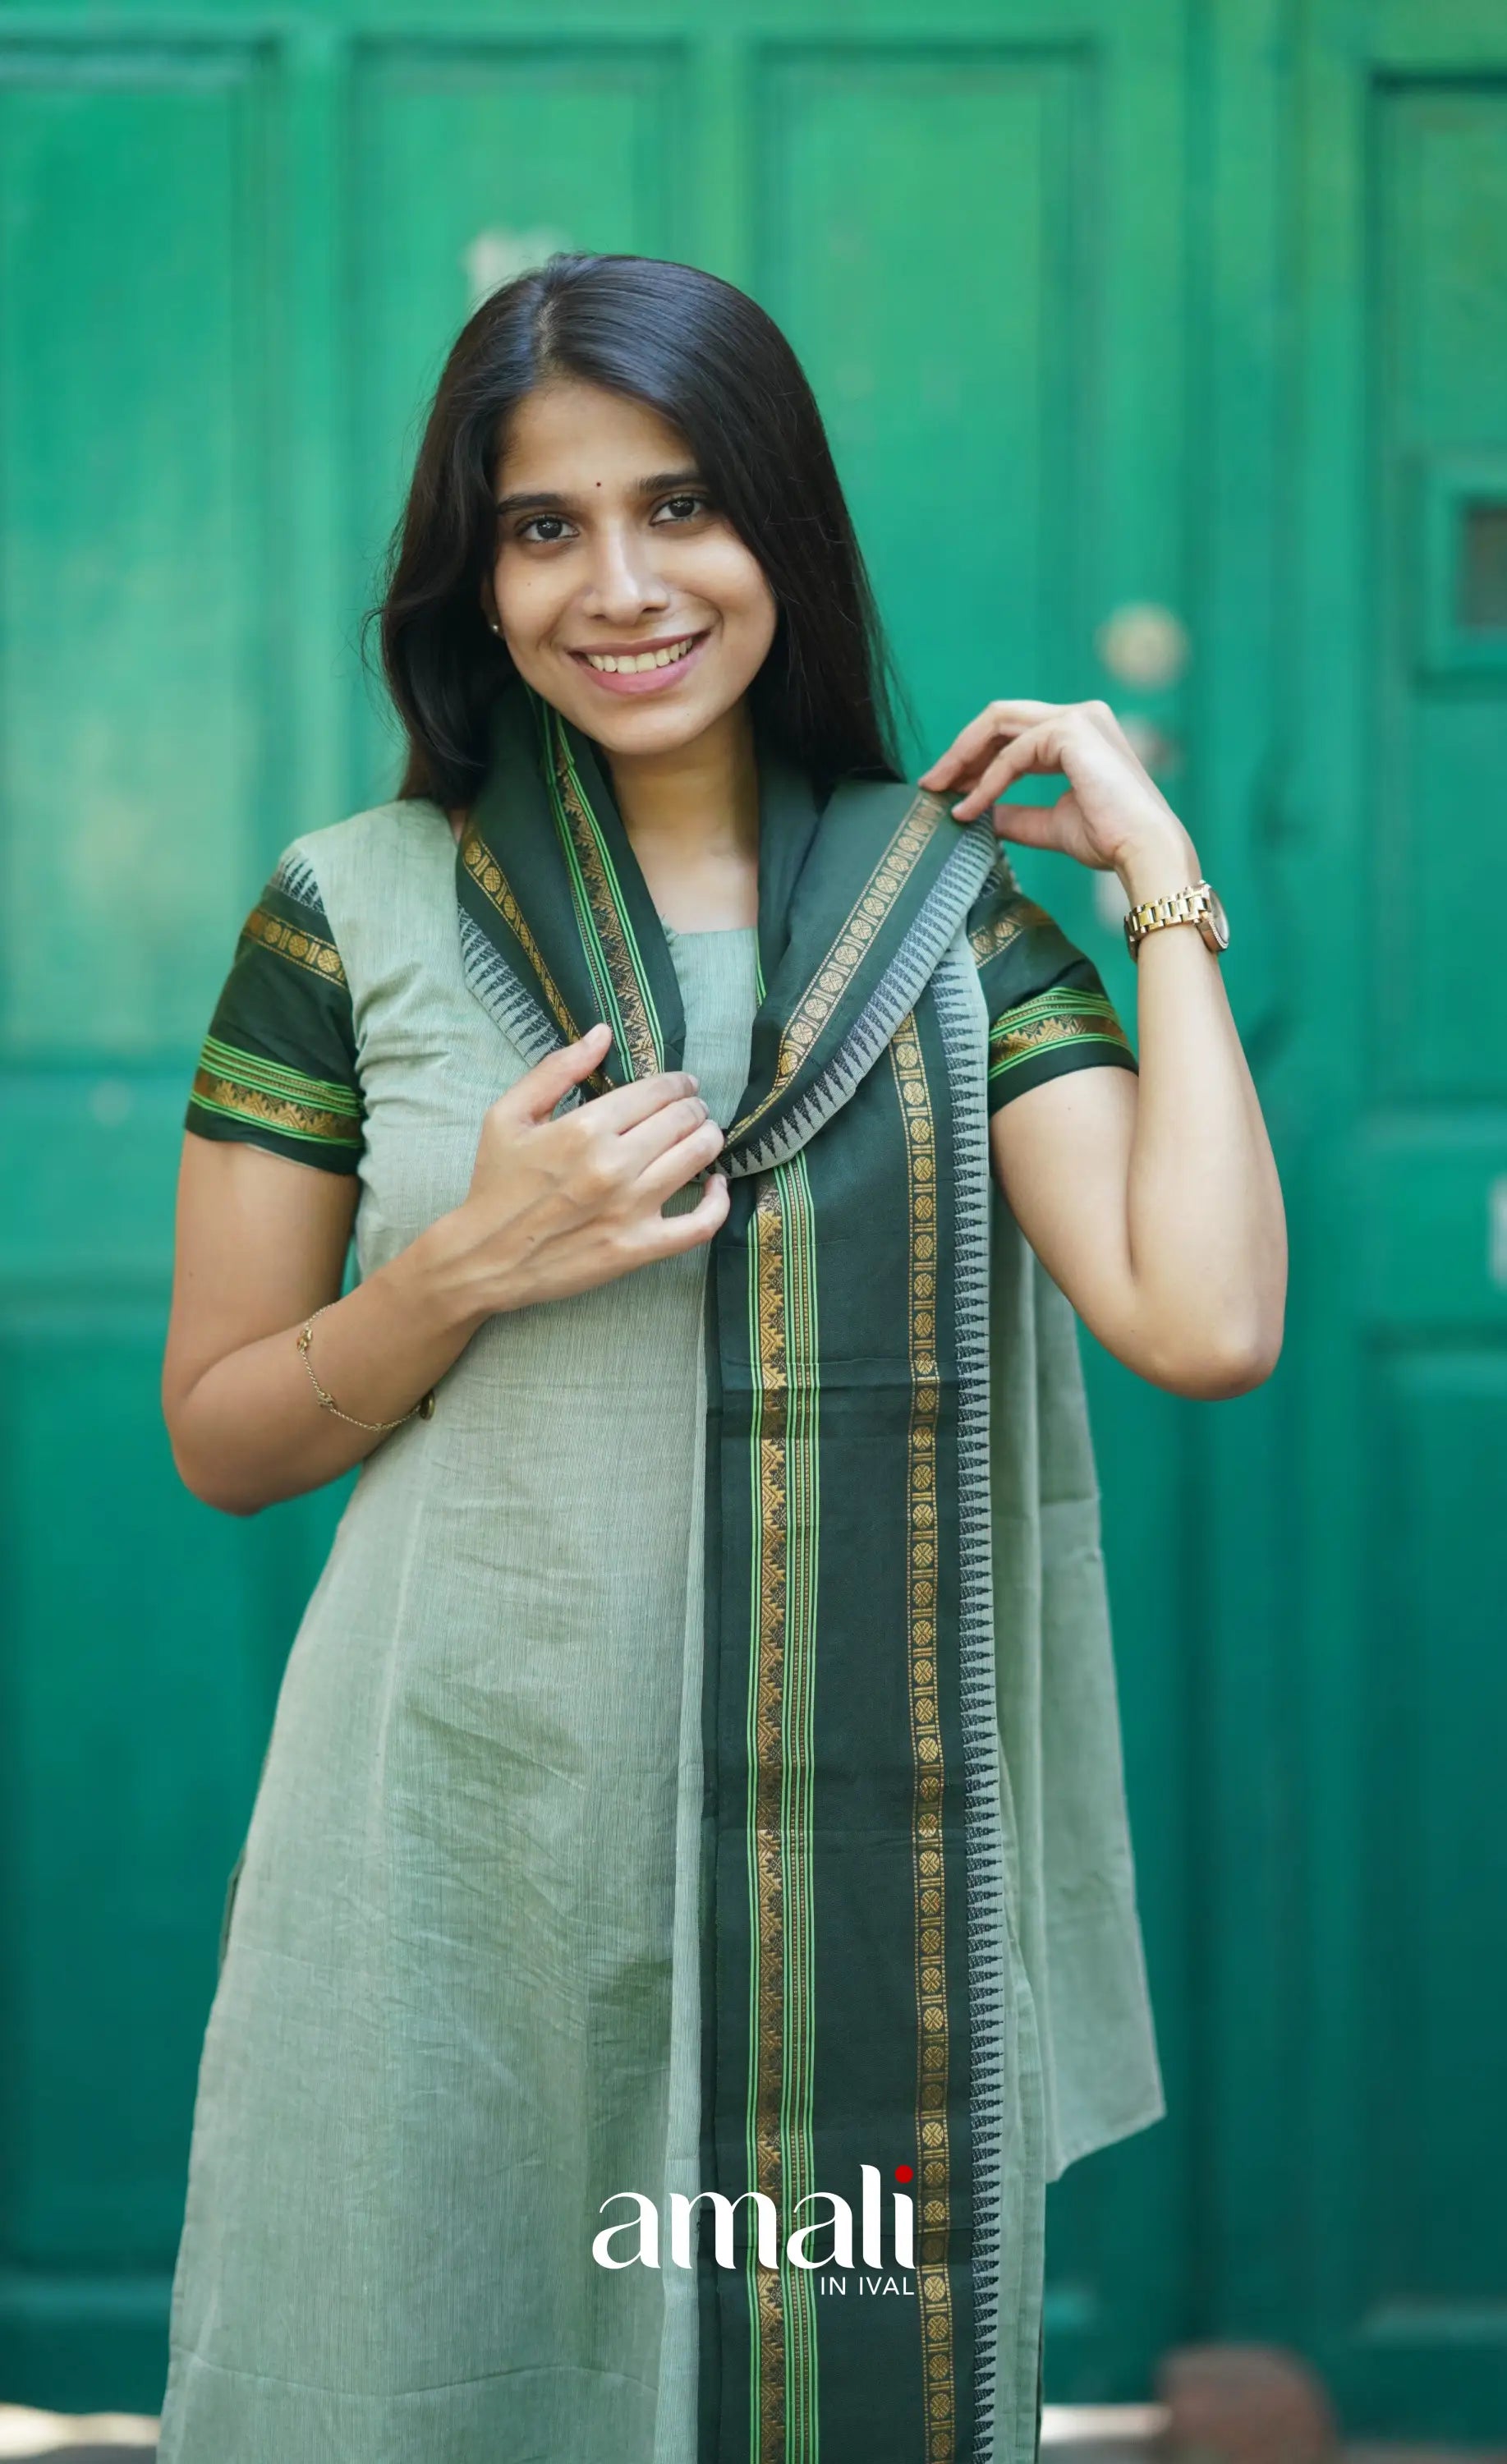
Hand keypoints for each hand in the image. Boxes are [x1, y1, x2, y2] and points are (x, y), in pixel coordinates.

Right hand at [443, 1023, 729, 1315]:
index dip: (678, 1084)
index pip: (656, 1092)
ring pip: (697, 1158)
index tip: (683, 1086)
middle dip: (694, 1108)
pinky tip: (718, 1185)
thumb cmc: (496, 1183)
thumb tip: (603, 1033)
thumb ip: (557, 1069)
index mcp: (584, 1128)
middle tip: (693, 1110)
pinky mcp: (639, 1247)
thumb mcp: (508, 1115)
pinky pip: (700, 1224)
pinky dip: (719, 1202)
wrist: (484, 1258)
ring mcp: (631, 1208)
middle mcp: (614, 1165)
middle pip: (682, 1121)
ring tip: (703, 1135)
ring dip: (709, 1139)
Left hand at [918, 697, 1195, 884]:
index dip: (976, 757)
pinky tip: (970, 808)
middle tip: (931, 784)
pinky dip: (986, 781)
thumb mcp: (1052, 824)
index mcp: (1079, 733)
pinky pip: (1011, 754)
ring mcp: (1077, 718)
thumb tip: (976, 816)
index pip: (1013, 732)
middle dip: (961, 750)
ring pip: (998, 723)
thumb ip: (1016, 814)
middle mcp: (1080, 715)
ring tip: (939, 790)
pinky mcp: (1071, 731)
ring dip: (963, 758)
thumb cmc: (1111, 840)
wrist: (1145, 851)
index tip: (947, 788)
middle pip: (999, 717)